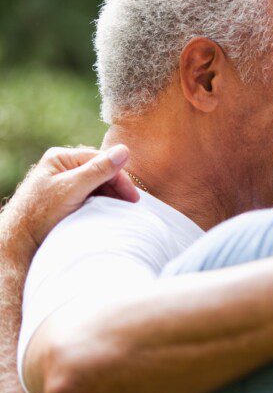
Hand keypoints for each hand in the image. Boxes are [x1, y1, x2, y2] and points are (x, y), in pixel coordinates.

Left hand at [2, 145, 138, 250]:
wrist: (19, 242)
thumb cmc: (41, 214)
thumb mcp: (73, 189)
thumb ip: (98, 170)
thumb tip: (125, 150)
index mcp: (61, 157)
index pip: (101, 160)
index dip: (119, 177)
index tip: (133, 198)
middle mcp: (62, 167)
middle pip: (100, 171)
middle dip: (116, 187)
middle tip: (130, 205)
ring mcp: (63, 182)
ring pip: (97, 184)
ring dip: (109, 196)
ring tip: (119, 210)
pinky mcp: (65, 198)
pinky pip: (90, 195)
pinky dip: (101, 202)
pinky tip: (106, 211)